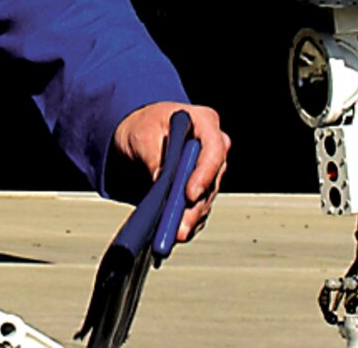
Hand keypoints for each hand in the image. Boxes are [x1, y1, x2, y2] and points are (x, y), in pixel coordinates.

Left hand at [112, 101, 228, 241]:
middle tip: (179, 227)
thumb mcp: (143, 134)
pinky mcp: (203, 187)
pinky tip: (175, 233)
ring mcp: (211, 169)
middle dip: (195, 206)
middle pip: (212, 179)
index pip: (214, 149)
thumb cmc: (146, 125)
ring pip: (206, 197)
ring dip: (191, 218)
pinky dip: (188, 221)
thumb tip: (160, 181)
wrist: (143, 133)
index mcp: (205, 122)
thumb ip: (153, 155)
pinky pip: (199, 207)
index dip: (204, 174)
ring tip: (174, 235)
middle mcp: (214, 146)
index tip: (189, 194)